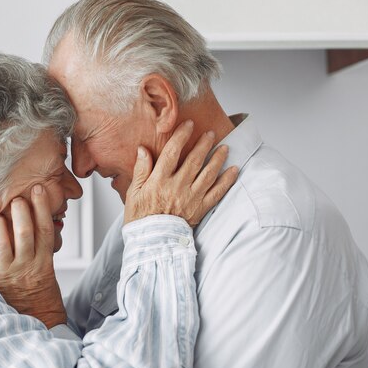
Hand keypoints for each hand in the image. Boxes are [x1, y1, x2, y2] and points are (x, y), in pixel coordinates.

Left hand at [0, 185, 66, 328]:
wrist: (35, 320)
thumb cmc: (41, 294)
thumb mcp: (49, 268)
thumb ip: (42, 246)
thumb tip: (39, 219)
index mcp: (44, 262)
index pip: (45, 229)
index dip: (42, 207)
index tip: (39, 190)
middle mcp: (26, 265)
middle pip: (24, 231)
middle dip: (20, 210)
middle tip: (17, 199)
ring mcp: (7, 272)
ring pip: (1, 240)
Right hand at [124, 120, 238, 225]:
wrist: (152, 243)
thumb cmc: (140, 218)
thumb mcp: (133, 193)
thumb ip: (141, 170)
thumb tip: (143, 150)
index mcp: (159, 181)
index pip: (171, 153)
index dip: (181, 136)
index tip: (188, 124)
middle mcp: (177, 187)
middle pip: (194, 160)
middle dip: (204, 144)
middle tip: (211, 133)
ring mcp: (191, 198)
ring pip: (208, 174)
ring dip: (218, 159)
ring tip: (224, 147)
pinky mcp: (200, 209)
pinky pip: (217, 193)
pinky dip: (227, 181)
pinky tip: (234, 170)